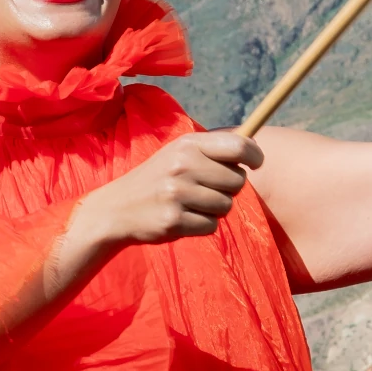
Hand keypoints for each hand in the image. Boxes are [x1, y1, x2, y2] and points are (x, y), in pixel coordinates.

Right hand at [70, 131, 263, 251]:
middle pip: (238, 181)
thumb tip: (253, 149)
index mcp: (187, 144)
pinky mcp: (173, 220)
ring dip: (214, 209)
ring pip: (226, 206)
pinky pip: (211, 226)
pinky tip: (181, 218)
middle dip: (228, 189)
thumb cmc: (157, 180)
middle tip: (205, 190)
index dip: (255, 156)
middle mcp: (183, 165)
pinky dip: (201, 225)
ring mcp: (177, 193)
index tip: (256, 164)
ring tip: (189, 204)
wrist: (115, 209)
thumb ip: (211, 150)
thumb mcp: (178, 154)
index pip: (239, 146)